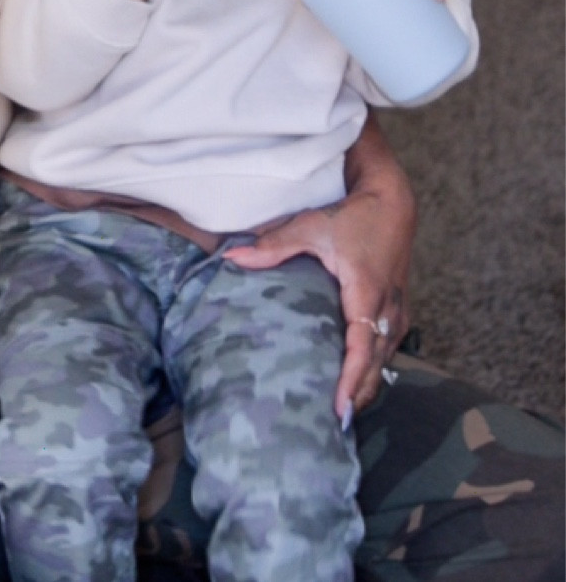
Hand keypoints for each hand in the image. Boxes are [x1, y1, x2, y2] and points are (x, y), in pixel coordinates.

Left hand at [224, 126, 414, 421]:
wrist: (393, 202)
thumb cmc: (352, 216)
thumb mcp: (311, 226)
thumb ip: (273, 245)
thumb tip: (231, 257)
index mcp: (366, 294)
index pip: (361, 348)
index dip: (351, 381)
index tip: (339, 409)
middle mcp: (387, 309)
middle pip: (375, 365)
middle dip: (358, 396)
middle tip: (334, 427)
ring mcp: (397, 312)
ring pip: (384, 360)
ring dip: (367, 386)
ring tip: (343, 415)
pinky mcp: (398, 310)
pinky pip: (387, 349)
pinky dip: (373, 369)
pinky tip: (358, 384)